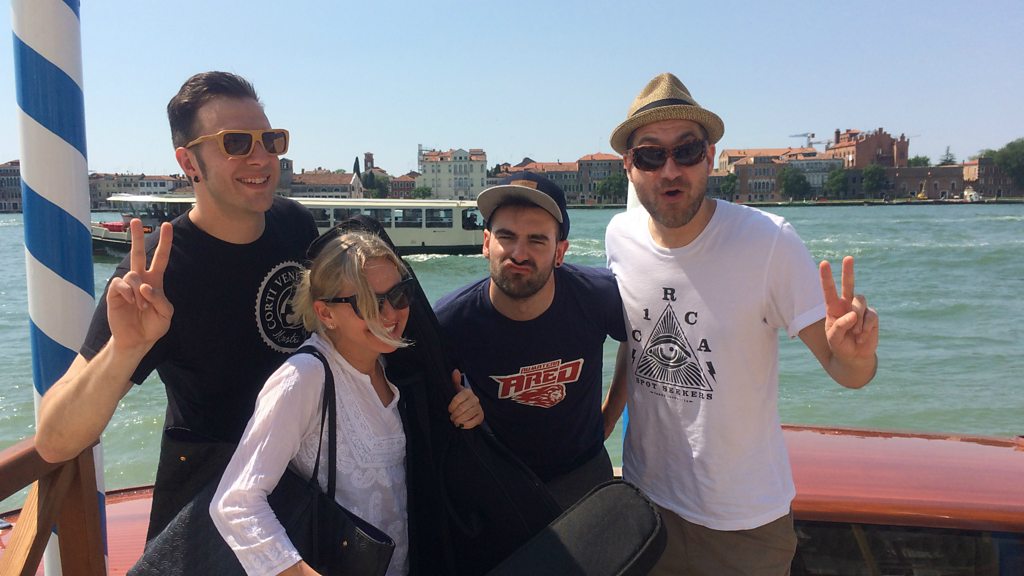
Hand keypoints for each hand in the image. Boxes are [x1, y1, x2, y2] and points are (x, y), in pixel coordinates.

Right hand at [106, 219, 173, 351]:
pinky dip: (127, 293)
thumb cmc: (153, 326)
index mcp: (155, 282)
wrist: (137, 340)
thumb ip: (160, 299)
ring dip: (139, 292)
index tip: (167, 226)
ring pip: (132, 275)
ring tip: (141, 306)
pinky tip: (129, 302)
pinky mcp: (114, 293)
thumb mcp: (166, 314)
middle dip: (137, 237)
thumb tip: (145, 286)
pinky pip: (120, 284)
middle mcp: (140, 280)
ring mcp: (126, 285)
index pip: (160, 258)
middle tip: (135, 220)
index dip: (164, 243)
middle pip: (138, 253)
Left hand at [448, 369, 483, 429]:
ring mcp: (478, 408)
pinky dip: (465, 425)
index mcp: (468, 392)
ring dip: (458, 420)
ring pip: (467, 415)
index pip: (457, 399)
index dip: (452, 406)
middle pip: (462, 408)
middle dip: (454, 415)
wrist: (473, 407)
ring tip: (455, 421)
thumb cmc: (463, 398)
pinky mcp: (481, 417)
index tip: (449, 410)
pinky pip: (472, 422)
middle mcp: (475, 399)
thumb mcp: (458, 389)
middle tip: (451, 417)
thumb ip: (456, 381)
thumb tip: (455, 371)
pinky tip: (461, 425)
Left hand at [819, 256, 877, 362]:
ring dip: (857, 319)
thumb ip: (840, 326)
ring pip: (860, 302)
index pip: (828, 290)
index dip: (826, 277)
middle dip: (848, 271)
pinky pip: (870, 316)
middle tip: (848, 258)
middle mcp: (847, 305)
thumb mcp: (834, 338)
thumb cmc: (840, 346)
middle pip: (848, 285)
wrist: (854, 357)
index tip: (824, 263)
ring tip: (855, 333)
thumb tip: (852, 314)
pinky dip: (866, 328)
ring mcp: (860, 309)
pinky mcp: (872, 316)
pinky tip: (862, 337)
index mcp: (833, 308)